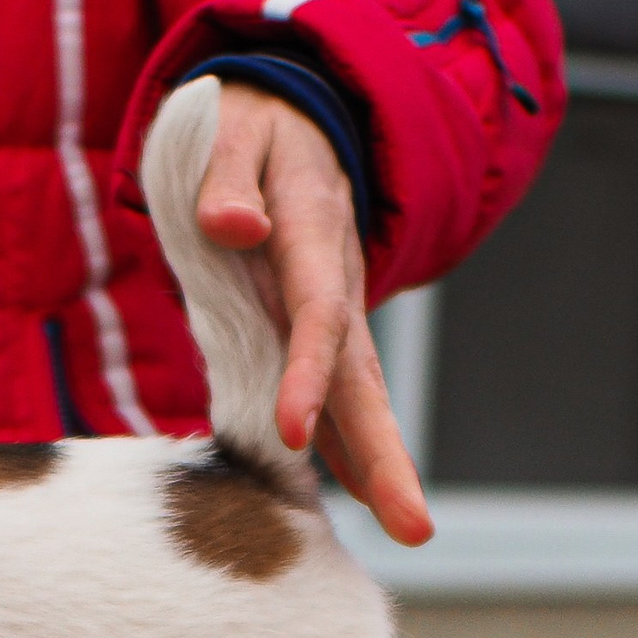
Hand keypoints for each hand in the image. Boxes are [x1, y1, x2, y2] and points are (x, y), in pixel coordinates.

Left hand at [195, 84, 432, 546]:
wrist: (287, 110)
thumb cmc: (242, 124)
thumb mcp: (227, 129)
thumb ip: (225, 176)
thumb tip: (232, 227)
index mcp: (311, 232)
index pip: (317, 314)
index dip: (308, 374)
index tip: (292, 433)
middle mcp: (334, 278)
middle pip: (363, 375)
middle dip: (384, 452)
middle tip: (412, 523)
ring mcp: (334, 304)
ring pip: (362, 390)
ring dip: (382, 460)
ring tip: (409, 527)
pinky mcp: (321, 323)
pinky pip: (341, 387)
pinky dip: (351, 439)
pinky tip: (363, 493)